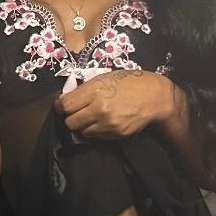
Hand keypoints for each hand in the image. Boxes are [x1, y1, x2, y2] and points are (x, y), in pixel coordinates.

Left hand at [54, 68, 174, 138]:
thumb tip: (64, 100)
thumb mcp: (104, 78)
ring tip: (92, 117)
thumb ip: (84, 89)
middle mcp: (99, 109)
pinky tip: (104, 121)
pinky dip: (96, 131)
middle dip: (71, 117)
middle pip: (70, 122)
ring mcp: (108, 124)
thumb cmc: (129, 82)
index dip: (60, 107)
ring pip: (82, 132)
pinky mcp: (116, 134)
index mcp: (95, 91)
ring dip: (83, 126)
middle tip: (77, 113)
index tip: (62, 106)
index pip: (65, 106)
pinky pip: (96, 136)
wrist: (154, 96)